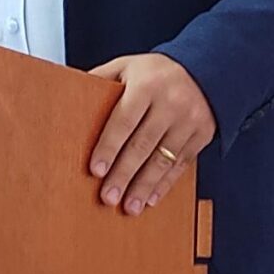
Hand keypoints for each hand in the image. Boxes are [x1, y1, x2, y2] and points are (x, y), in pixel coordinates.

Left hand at [87, 54, 215, 216]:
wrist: (204, 70)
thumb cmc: (156, 73)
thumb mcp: (127, 66)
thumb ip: (101, 80)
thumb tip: (68, 96)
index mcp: (147, 85)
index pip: (124, 120)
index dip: (109, 147)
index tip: (96, 170)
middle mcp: (171, 103)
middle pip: (143, 144)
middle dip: (124, 174)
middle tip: (108, 197)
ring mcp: (189, 120)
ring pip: (163, 159)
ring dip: (144, 186)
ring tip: (129, 207)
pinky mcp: (202, 135)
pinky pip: (182, 165)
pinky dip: (165, 184)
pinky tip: (150, 199)